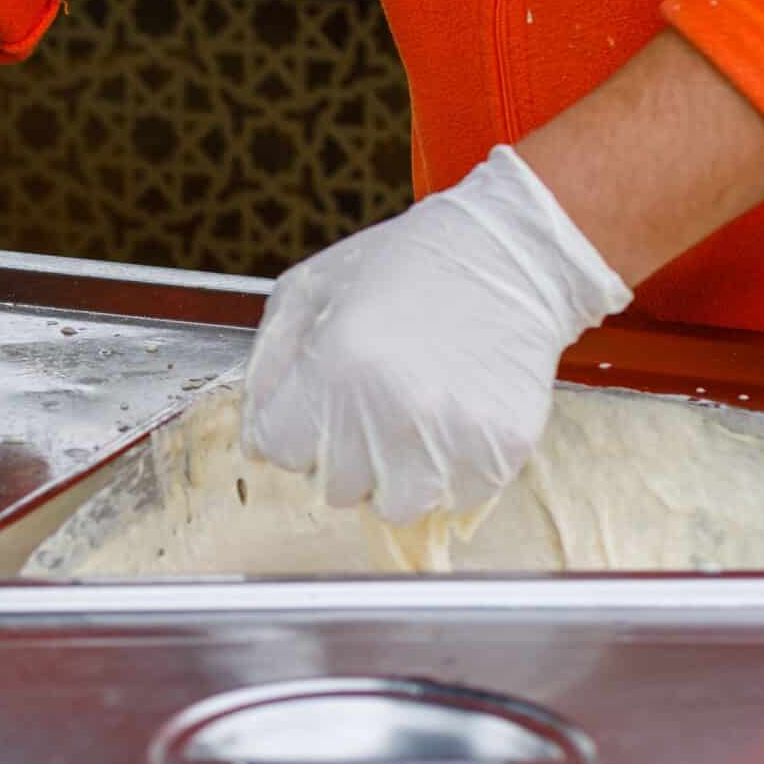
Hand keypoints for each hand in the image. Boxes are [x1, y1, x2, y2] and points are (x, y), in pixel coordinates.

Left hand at [240, 145, 630, 523]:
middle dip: (345, 454)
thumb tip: (256, 438)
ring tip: (414, 418)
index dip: (293, 429)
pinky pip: (456, 498)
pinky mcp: (500, 450)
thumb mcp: (308, 289)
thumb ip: (268, 365)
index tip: (319, 405)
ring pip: (396, 507)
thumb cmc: (399, 266)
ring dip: (398, 475)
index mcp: (332, 369)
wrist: (507, 255)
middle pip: (335, 488)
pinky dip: (453, 471)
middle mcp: (388, 411)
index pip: (278, 452)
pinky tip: (456, 417)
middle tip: (374, 403)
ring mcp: (448, 437)